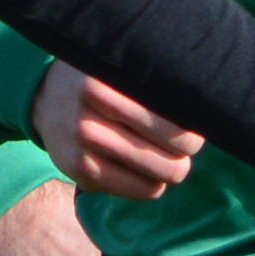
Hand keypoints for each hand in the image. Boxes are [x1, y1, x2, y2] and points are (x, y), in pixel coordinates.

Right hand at [36, 63, 196, 201]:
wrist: (44, 98)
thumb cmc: (102, 78)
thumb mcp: (122, 65)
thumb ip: (157, 79)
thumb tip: (210, 106)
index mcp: (107, 83)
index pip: (177, 114)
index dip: (195, 120)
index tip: (193, 117)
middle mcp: (93, 115)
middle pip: (178, 145)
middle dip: (188, 146)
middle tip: (184, 139)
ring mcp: (85, 147)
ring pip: (163, 173)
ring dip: (173, 166)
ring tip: (167, 153)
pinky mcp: (82, 173)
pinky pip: (144, 190)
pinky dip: (152, 182)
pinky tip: (144, 167)